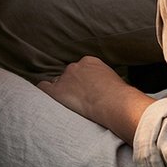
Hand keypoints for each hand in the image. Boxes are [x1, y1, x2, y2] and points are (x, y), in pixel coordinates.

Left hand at [38, 55, 152, 142]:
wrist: (116, 103)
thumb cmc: (122, 96)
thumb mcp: (117, 82)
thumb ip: (106, 81)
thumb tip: (111, 91)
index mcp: (90, 61)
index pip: (80, 69)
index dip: (82, 81)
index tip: (87, 91)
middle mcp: (75, 66)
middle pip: (68, 76)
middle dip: (72, 86)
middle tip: (80, 101)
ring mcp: (65, 78)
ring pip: (58, 83)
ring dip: (63, 92)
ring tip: (70, 105)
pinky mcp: (57, 91)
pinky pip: (43, 88)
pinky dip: (44, 92)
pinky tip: (45, 100)